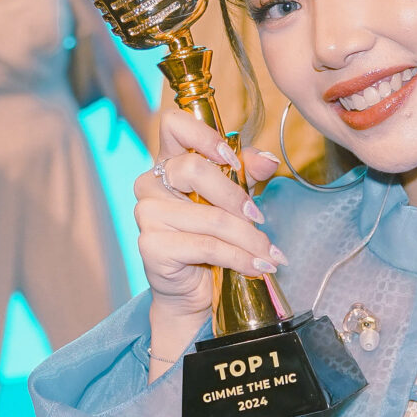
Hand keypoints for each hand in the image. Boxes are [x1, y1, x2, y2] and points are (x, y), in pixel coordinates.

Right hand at [136, 106, 284, 367]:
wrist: (193, 291)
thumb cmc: (212, 239)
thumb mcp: (233, 200)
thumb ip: (246, 174)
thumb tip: (269, 160)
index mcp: (168, 162)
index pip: (173, 124)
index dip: (203, 135)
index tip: (231, 159)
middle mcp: (151, 183)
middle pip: (194, 170)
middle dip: (237, 197)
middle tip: (260, 218)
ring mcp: (147, 214)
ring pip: (210, 217)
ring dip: (248, 238)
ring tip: (269, 254)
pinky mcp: (151, 246)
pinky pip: (206, 245)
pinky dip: (239, 257)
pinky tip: (257, 266)